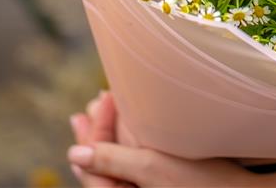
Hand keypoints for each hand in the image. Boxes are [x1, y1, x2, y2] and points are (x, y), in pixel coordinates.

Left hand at [68, 91, 257, 186]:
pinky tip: (138, 129)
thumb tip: (73, 154)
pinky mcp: (165, 186)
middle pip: (104, 164)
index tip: (102, 95)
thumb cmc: (202, 185)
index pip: (94, 162)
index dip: (95, 128)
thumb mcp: (154, 169)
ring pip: (121, 164)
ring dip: (114, 136)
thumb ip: (113, 161)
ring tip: (107, 110)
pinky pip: (138, 167)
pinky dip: (132, 145)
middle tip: (93, 102)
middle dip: (99, 131)